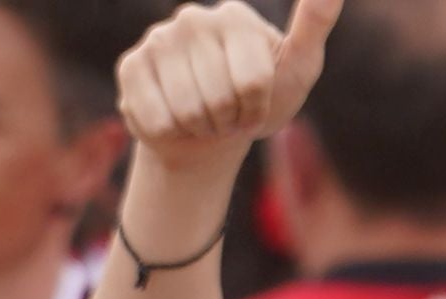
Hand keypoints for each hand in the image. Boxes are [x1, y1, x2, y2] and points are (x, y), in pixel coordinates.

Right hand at [114, 0, 345, 175]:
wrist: (210, 134)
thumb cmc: (261, 99)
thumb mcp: (298, 66)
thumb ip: (315, 23)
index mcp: (236, 17)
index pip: (254, 82)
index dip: (257, 109)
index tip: (254, 103)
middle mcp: (194, 19)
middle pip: (221, 98)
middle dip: (228, 121)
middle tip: (226, 113)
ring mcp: (158, 39)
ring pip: (187, 111)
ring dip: (200, 129)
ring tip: (204, 116)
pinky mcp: (130, 66)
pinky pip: (156, 118)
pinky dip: (169, 133)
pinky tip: (175, 119)